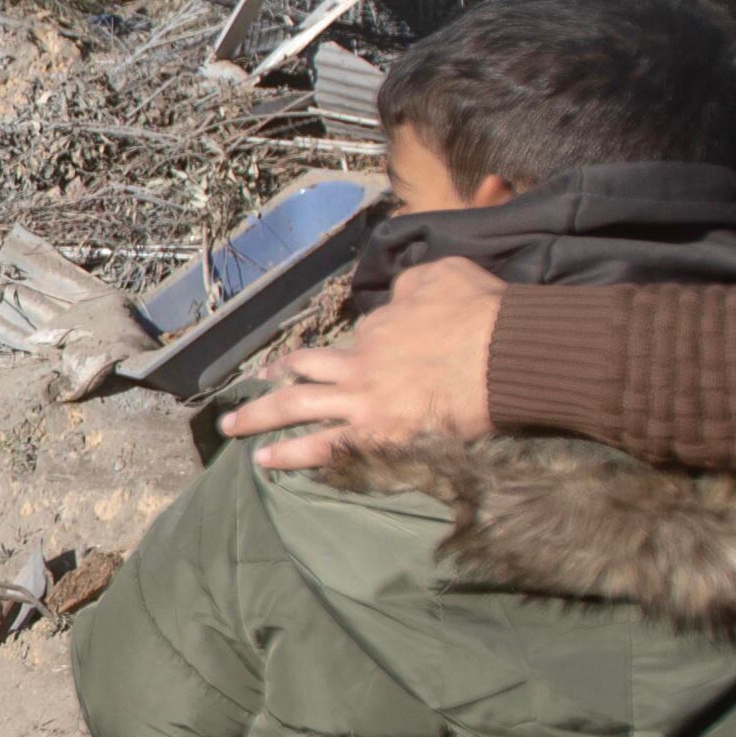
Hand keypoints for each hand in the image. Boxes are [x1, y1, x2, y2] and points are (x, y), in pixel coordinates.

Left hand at [227, 256, 502, 464]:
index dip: (356, 348)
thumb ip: (415, 283)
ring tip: (233, 428)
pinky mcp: (375, 438)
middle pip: (303, 369)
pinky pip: (323, 450)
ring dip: (260, 419)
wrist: (502, 356)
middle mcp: (360, 364)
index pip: (355, 339)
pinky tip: (268, 462)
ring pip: (296, 410)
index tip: (358, 356)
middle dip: (273, 378)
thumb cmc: (482, 314)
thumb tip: (402, 293)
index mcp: (378, 327)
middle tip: (247, 388)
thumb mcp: (445, 274)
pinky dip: (292, 456)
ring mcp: (362, 403)